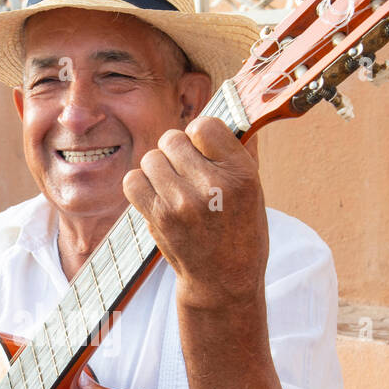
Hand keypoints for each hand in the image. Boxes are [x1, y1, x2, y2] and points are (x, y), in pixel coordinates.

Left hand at [122, 115, 267, 313]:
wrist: (222, 280)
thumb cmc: (240, 231)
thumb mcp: (255, 189)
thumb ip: (240, 150)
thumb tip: (232, 109)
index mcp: (240, 174)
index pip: (205, 126)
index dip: (199, 134)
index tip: (203, 149)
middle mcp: (211, 185)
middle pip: (172, 138)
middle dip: (176, 151)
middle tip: (186, 172)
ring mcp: (181, 203)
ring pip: (151, 158)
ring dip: (159, 169)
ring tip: (173, 187)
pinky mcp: (158, 217)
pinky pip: (133, 180)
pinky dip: (141, 185)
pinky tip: (157, 195)